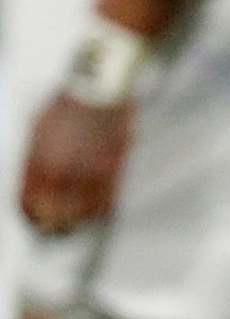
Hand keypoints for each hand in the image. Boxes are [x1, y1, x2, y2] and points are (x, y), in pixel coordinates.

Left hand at [20, 91, 132, 233]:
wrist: (98, 90)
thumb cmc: (67, 104)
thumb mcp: (36, 129)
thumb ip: (33, 157)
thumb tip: (35, 179)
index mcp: (37, 163)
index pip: (27, 202)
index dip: (30, 215)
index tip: (35, 219)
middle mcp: (61, 173)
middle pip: (53, 214)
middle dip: (53, 224)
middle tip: (56, 228)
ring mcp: (88, 172)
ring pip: (81, 212)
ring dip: (77, 221)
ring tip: (77, 223)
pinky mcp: (112, 169)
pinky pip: (106, 201)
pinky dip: (100, 210)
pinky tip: (97, 211)